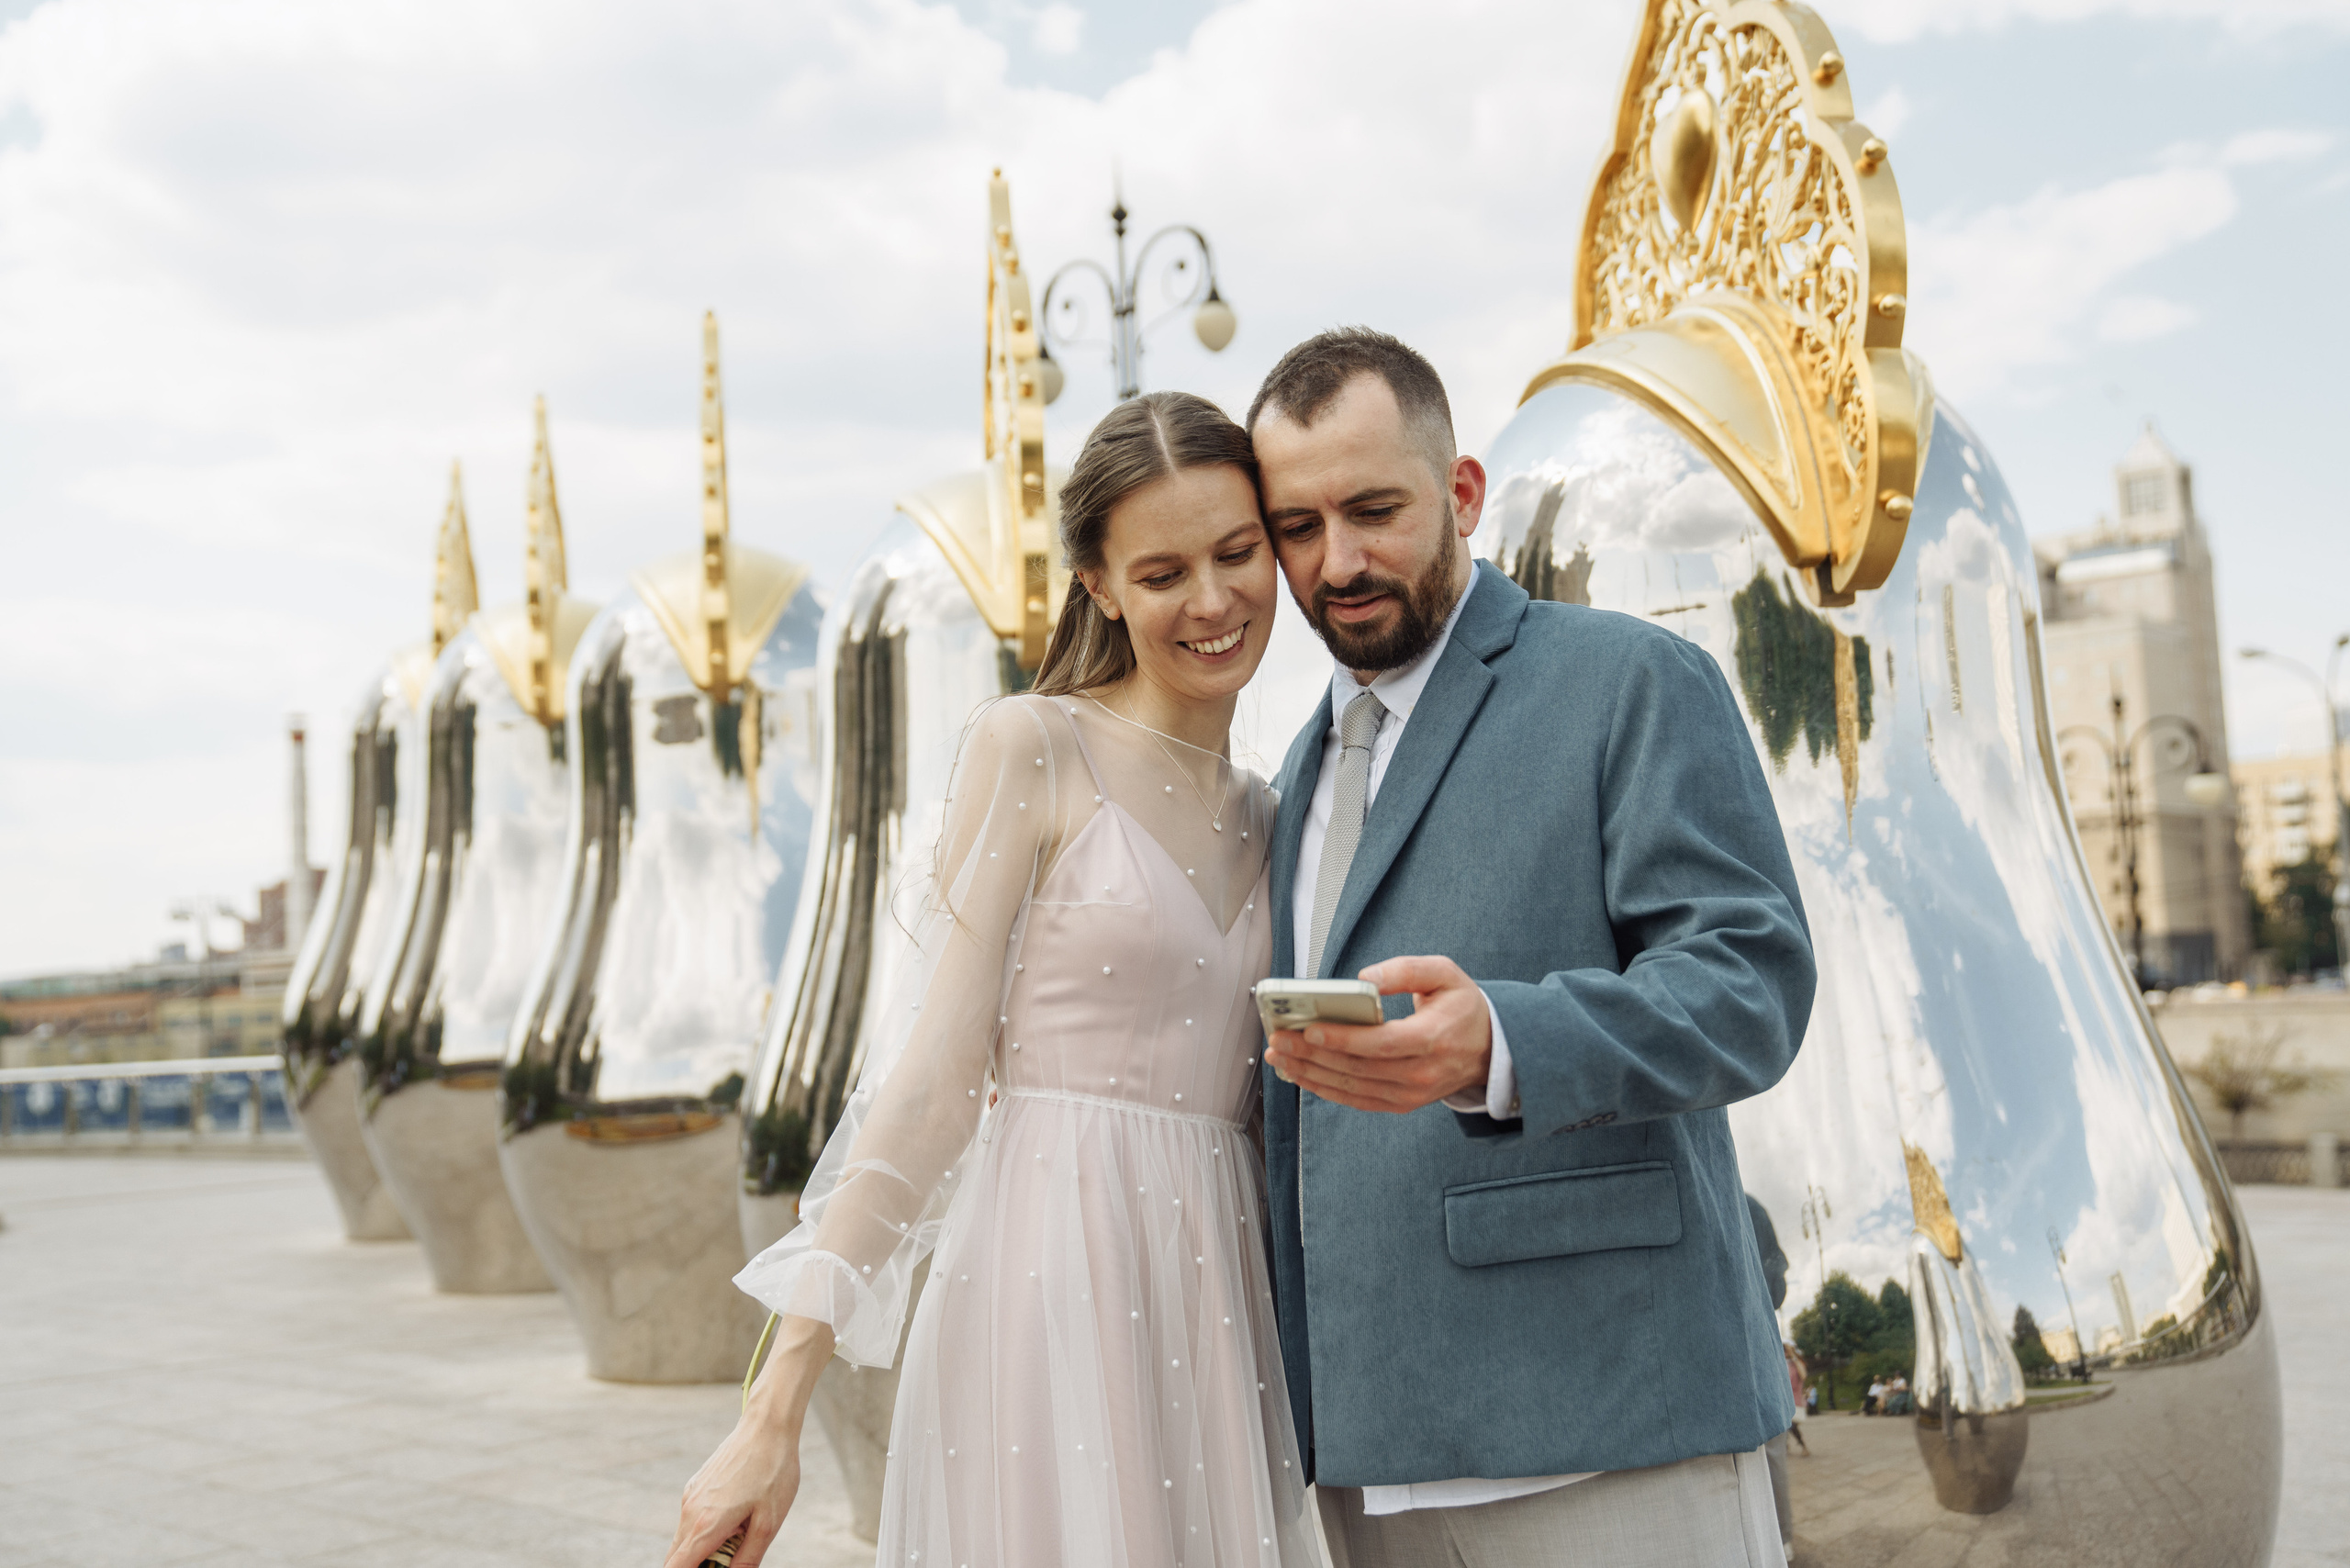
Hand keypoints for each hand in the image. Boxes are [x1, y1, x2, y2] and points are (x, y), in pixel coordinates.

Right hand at [663, 1409, 800, 1567]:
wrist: (767, 1426)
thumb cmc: (773, 1472)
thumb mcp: (769, 1523)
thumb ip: (747, 1558)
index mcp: (706, 1525)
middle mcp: (690, 1511)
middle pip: (677, 1558)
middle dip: (698, 1566)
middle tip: (730, 1557)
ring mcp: (690, 1496)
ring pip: (684, 1539)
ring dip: (703, 1549)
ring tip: (740, 1534)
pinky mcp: (695, 1486)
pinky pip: (691, 1519)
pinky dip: (705, 1530)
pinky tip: (736, 1516)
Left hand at [1263, 954, 1490, 1113]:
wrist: (1489, 1048)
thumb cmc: (1461, 1006)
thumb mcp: (1444, 973)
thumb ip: (1406, 970)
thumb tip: (1364, 976)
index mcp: (1434, 1038)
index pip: (1382, 1044)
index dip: (1344, 1040)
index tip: (1310, 1029)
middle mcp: (1422, 1073)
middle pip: (1359, 1068)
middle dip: (1312, 1055)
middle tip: (1278, 1040)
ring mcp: (1411, 1094)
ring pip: (1352, 1087)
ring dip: (1310, 1073)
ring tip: (1279, 1056)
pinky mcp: (1401, 1103)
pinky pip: (1357, 1100)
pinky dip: (1325, 1089)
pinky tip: (1300, 1074)